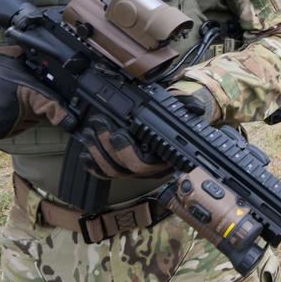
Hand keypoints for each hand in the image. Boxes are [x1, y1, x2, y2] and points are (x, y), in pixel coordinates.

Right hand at [0, 47, 67, 141]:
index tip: (67, 118)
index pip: (48, 106)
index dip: (59, 112)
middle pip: (37, 116)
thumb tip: (55, 63)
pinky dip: (8, 124)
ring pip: (24, 125)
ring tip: (4, 99)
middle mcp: (10, 111)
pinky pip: (9, 131)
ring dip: (22, 117)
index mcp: (20, 91)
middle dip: (34, 107)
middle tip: (17, 93)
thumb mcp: (14, 58)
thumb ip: (35, 64)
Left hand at [74, 81, 219, 178]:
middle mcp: (148, 169)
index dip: (126, 150)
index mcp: (164, 158)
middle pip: (122, 166)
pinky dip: (93, 166)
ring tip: (89, 132)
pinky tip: (84, 154)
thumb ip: (188, 107)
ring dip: (97, 152)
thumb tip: (196, 108)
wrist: (175, 133)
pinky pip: (105, 175)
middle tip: (99, 123)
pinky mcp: (123, 170)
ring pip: (112, 171)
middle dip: (107, 146)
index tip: (117, 132)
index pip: (143, 162)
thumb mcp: (184, 111)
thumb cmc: (177, 123)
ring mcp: (135, 172)